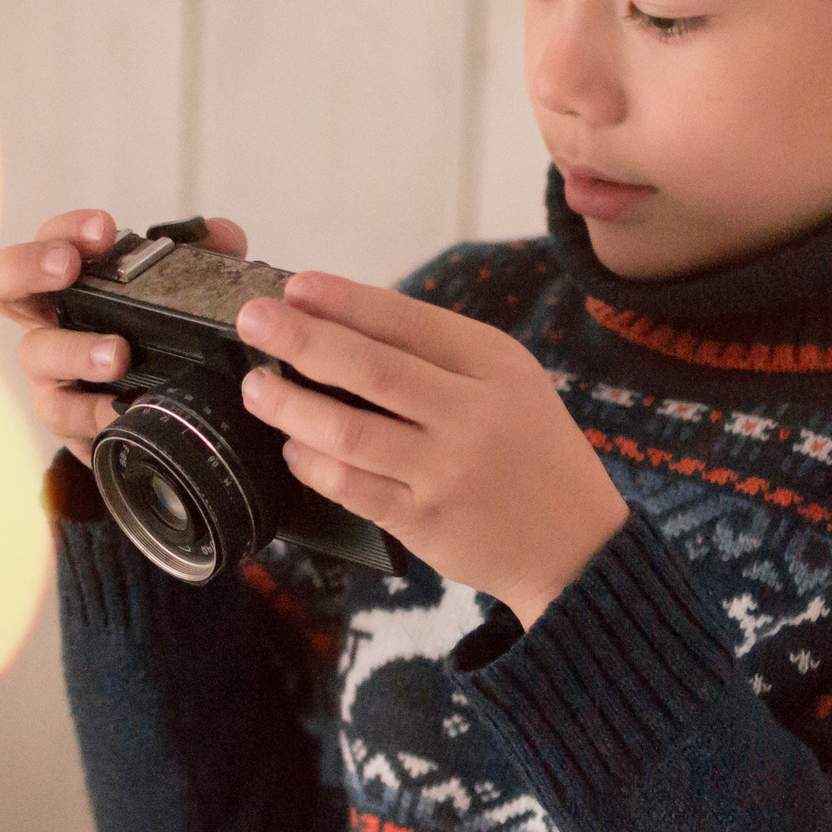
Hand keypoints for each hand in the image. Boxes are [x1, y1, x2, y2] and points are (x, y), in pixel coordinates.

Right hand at [0, 209, 250, 468]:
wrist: (157, 421)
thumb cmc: (154, 345)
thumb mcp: (183, 296)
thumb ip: (204, 259)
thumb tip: (222, 235)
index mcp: (70, 284)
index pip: (50, 240)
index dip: (66, 229)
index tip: (104, 229)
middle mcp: (47, 322)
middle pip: (0, 283)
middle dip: (30, 266)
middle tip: (69, 267)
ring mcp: (50, 373)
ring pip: (37, 353)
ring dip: (76, 349)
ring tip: (117, 353)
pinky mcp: (66, 421)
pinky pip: (67, 416)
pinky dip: (94, 412)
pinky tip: (121, 409)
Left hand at [232, 270, 629, 626]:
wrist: (578, 547)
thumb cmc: (533, 454)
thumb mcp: (511, 385)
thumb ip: (443, 356)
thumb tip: (344, 323)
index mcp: (495, 366)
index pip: (407, 320)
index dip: (345, 300)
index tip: (295, 285)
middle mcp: (473, 414)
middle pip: (370, 368)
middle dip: (301, 339)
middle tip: (253, 320)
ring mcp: (447, 471)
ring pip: (347, 430)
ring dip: (290, 405)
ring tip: (256, 387)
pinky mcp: (425, 522)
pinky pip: (350, 486)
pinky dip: (311, 463)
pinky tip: (292, 448)